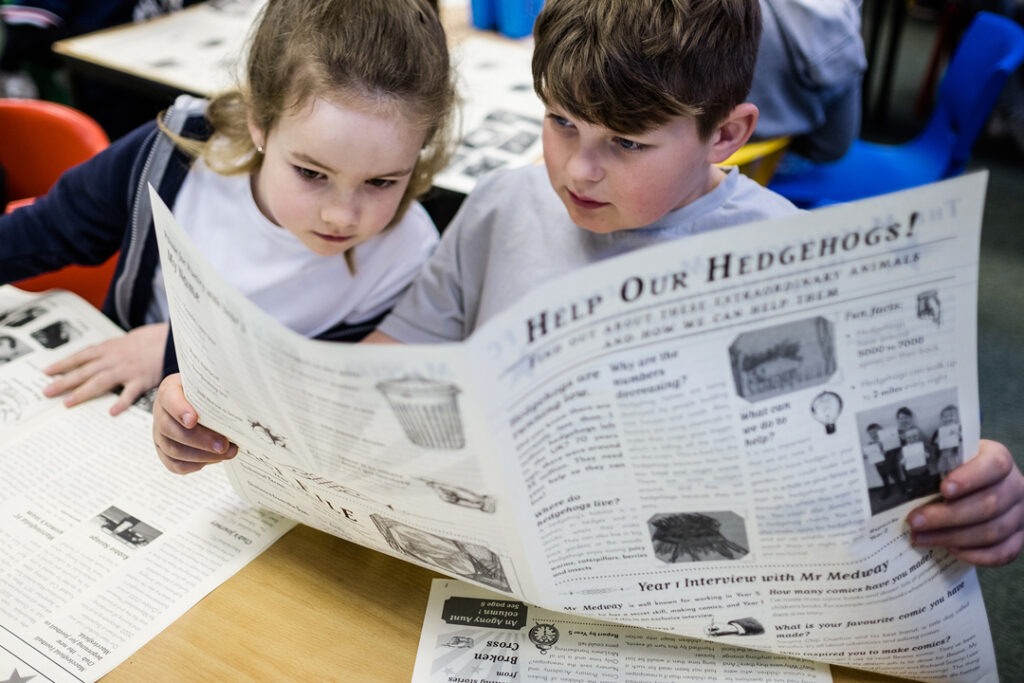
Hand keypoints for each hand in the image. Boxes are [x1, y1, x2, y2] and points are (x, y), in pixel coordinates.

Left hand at [43, 322, 168, 415]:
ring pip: (101, 381)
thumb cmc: (141, 346)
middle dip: (65, 381)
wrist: (167, 341)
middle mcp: (114, 359)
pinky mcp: (142, 380)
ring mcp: (127, 370)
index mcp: (107, 349)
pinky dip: (121, 402)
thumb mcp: (119, 344)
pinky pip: (130, 393)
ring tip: (68, 402)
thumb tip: (80, 364)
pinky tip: (111, 412)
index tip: (47, 372)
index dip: (63, 364)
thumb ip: (102, 354)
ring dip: (83, 392)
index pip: (80, 356)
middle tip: (48, 392)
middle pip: (85, 371)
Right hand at [153, 373, 235, 473]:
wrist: (197, 404)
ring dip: (203, 455)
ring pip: (174, 450)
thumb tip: (244, 401)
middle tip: (224, 445)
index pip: (169, 398)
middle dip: (200, 440)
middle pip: (171, 429)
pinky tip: (215, 459)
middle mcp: (160, 413)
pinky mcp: (165, 453)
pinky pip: (176, 465)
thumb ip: (220, 390)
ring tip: (228, 453)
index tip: (193, 419)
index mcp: (170, 391)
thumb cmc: (206, 393)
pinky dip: (197, 464)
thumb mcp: (211, 385)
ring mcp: (160, 435)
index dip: (179, 410)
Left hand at [908, 440, 1023, 565]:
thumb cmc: (955, 469)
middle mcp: (1015, 486)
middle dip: (947, 516)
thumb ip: (936, 465)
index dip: (969, 478)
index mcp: (999, 459)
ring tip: (920, 538)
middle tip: (915, 521)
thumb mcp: (949, 459)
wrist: (978, 485)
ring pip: (993, 531)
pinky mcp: (1018, 537)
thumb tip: (900, 480)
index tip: (943, 489)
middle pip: (988, 504)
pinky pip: (1004, 552)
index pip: (993, 466)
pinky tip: (950, 551)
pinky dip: (976, 555)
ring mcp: (1019, 514)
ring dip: (953, 537)